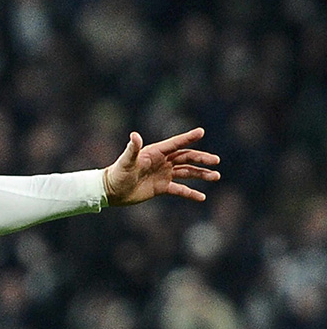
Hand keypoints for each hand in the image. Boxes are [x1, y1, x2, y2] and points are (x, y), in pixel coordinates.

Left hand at [101, 127, 220, 206]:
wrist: (112, 191)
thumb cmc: (117, 173)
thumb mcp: (126, 162)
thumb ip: (132, 149)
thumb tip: (134, 135)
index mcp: (155, 152)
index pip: (175, 144)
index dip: (188, 138)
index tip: (201, 132)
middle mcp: (162, 161)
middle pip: (186, 158)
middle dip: (201, 159)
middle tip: (216, 161)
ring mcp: (164, 174)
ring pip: (187, 172)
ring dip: (201, 174)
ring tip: (216, 176)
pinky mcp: (162, 187)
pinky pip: (180, 189)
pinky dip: (191, 193)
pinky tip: (202, 197)